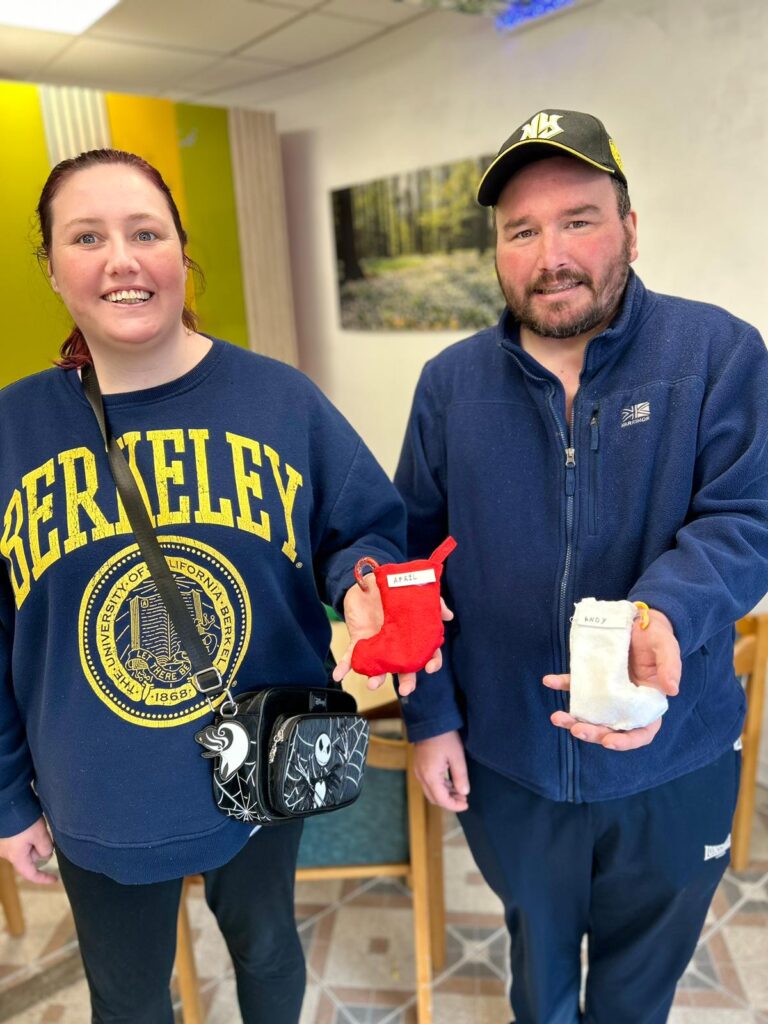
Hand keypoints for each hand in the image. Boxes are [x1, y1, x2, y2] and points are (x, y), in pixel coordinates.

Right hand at [0, 816, 56, 883]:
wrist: (6, 805)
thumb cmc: (22, 822)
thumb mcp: (39, 835)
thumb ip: (45, 848)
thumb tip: (46, 855)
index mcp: (16, 857)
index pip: (31, 874)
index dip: (44, 878)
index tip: (55, 879)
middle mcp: (8, 854)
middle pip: (30, 858)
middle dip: (40, 849)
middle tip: (44, 834)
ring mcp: (4, 845)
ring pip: (25, 848)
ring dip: (34, 840)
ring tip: (36, 826)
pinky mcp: (5, 836)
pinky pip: (19, 841)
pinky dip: (28, 835)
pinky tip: (30, 823)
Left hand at [332, 578, 452, 696]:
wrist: (366, 581)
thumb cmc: (394, 589)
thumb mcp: (414, 590)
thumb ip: (431, 602)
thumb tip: (449, 615)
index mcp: (413, 635)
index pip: (427, 653)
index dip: (431, 662)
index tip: (430, 668)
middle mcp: (397, 645)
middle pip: (405, 668)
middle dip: (407, 681)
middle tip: (407, 691)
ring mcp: (378, 645)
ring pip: (379, 668)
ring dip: (376, 678)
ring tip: (373, 684)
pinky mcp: (359, 642)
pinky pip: (351, 658)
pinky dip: (344, 667)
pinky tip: (338, 675)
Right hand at [413, 730, 468, 811]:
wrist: (430, 721)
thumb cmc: (445, 737)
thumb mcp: (457, 757)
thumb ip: (460, 777)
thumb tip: (464, 792)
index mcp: (430, 775)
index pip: (442, 799)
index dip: (454, 805)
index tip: (466, 804)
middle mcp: (421, 776)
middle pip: (434, 798)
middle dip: (449, 801)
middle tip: (464, 798)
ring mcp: (418, 771)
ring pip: (431, 791)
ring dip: (445, 794)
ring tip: (460, 791)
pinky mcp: (419, 766)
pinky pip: (428, 783)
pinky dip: (440, 786)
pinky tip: (451, 783)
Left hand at [543, 608, 680, 750]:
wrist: (639, 620)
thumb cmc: (658, 638)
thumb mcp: (668, 649)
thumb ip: (671, 668)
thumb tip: (672, 690)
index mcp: (648, 704)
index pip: (640, 732)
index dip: (625, 741)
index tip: (608, 742)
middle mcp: (625, 703)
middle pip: (609, 727)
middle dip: (593, 733)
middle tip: (576, 730)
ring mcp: (606, 692)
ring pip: (590, 713)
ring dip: (572, 718)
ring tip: (557, 718)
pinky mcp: (592, 677)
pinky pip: (575, 684)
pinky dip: (562, 684)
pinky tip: (549, 681)